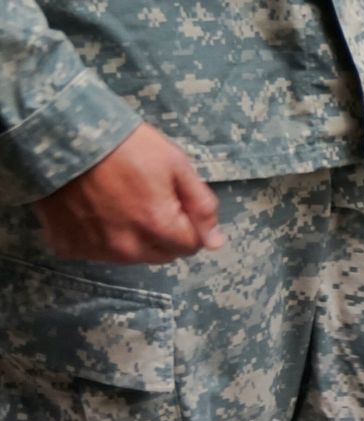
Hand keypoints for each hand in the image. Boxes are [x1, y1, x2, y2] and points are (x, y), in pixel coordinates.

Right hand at [33, 123, 224, 263]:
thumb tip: (216, 242)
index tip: (173, 201)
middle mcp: (128, 247)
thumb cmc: (124, 145)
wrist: (61, 134)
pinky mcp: (68, 245)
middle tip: (145, 199)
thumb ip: (201, 205)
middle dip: (163, 233)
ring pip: (131, 256)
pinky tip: (93, 210)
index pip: (192, 245)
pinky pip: (94, 251)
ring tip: (118, 203)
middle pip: (162, 254)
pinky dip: (97, 237)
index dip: (188, 223)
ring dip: (133, 238)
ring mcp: (96, 249)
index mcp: (158, 227)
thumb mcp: (175, 164)